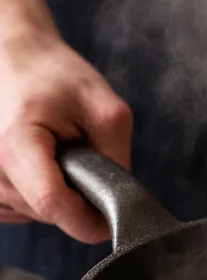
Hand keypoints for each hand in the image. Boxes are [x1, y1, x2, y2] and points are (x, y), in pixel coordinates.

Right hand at [0, 3, 131, 242]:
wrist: (12, 58)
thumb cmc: (55, 77)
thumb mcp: (105, 109)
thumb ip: (117, 157)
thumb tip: (120, 200)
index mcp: (17, 142)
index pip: (53, 204)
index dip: (88, 219)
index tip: (111, 218)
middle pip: (49, 213)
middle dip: (79, 199)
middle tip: (82, 160)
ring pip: (36, 215)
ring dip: (59, 195)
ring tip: (57, 154)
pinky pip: (21, 210)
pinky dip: (40, 196)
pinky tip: (41, 166)